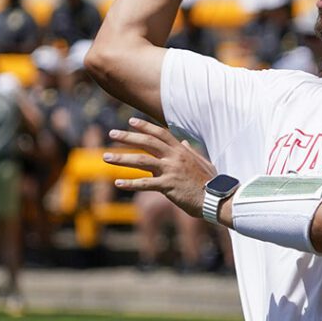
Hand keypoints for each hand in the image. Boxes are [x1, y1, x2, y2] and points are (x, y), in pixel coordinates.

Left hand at [102, 117, 216, 217]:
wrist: (216, 199)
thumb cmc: (210, 182)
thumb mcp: (202, 162)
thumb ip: (191, 152)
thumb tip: (184, 142)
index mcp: (181, 150)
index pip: (160, 133)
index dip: (144, 126)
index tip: (130, 121)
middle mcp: (174, 157)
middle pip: (146, 142)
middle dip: (127, 137)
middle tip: (111, 133)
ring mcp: (170, 171)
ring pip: (141, 160)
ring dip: (121, 158)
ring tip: (105, 157)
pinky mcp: (168, 186)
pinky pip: (145, 184)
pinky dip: (130, 183)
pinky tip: (118, 183)